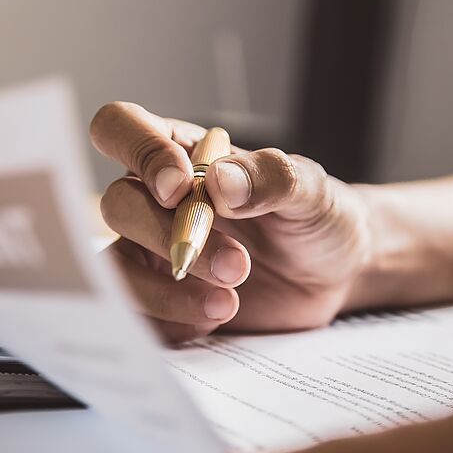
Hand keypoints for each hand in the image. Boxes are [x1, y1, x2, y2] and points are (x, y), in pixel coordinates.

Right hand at [90, 102, 370, 341]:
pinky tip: (212, 318)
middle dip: (169, 238)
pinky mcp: (160, 302)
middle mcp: (155, 201)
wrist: (336, 275)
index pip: (122, 128)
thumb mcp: (310, 190)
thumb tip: (219, 182)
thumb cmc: (316, 217)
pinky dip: (170, 323)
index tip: (178, 190)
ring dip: (164, 292)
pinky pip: (137, 317)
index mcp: (181, 153)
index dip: (137, 152)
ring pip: (117, 270)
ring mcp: (152, 253)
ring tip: (226, 305)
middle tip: (235, 265)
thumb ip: (270, 177)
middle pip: (117, 205)